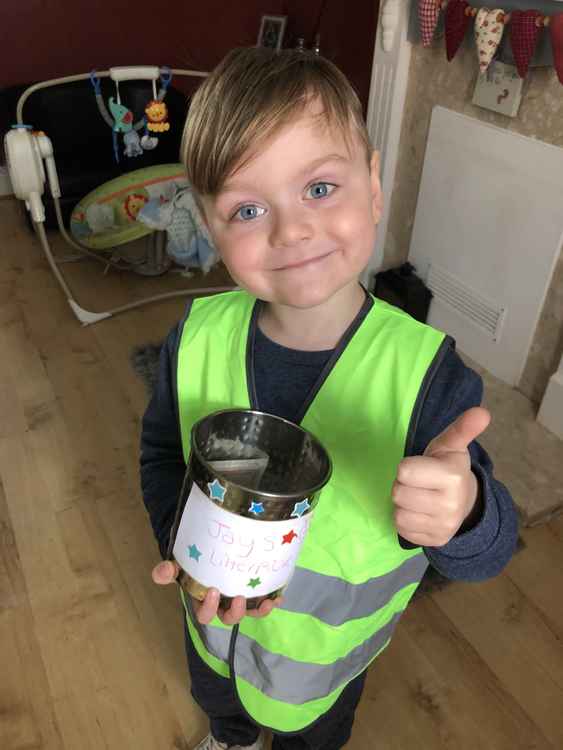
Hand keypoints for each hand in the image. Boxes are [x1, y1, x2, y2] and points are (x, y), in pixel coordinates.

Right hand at [151, 560, 282, 624]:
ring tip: (266, 603)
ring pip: (248, 613)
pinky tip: (278, 596)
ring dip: (258, 611)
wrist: (207, 550)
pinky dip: (271, 601)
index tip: (213, 590)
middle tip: (239, 598)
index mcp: (202, 601)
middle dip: (235, 613)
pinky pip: (262, 602)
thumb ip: (169, 570)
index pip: (204, 615)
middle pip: (228, 619)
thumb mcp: (180, 564)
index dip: (208, 608)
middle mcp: (221, 605)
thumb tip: (162, 571)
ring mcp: (238, 600)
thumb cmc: (193, 560)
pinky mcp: (252, 593)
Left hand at [392, 406, 490, 546]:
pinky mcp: (435, 541)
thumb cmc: (448, 467)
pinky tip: (419, 512)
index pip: (404, 471)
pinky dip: (406, 520)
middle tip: (419, 483)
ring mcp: (443, 526)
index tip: (421, 467)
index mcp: (452, 477)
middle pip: (398, 493)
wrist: (465, 503)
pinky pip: (402, 529)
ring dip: (403, 504)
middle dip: (404, 485)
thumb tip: (482, 411)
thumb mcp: (452, 445)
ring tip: (418, 496)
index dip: (407, 467)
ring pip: (398, 513)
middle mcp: (450, 505)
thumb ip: (462, 428)